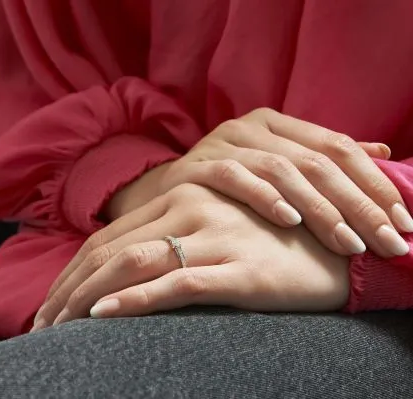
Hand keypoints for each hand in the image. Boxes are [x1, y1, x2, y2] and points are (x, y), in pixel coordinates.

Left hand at [32, 184, 350, 330]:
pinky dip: (135, 300)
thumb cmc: (263, 241)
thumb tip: (119, 272)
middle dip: (66, 291)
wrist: (332, 248)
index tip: (47, 306)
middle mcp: (189, 209)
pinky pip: (176, 282)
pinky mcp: (237, 270)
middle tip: (40, 327)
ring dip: (86, 298)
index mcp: (178, 197)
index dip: (69, 274)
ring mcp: (213, 237)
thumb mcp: (210, 229)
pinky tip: (103, 316)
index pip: (105, 239)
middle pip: (108, 252)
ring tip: (58, 328)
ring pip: (132, 264)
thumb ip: (168, 238)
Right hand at [109, 108, 411, 257]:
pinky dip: (264, 198)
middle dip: (358, 205)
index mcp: (278, 123)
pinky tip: (290, 220)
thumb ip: (324, 158)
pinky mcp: (195, 166)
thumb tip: (383, 153)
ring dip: (320, 209)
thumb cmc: (230, 189)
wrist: (164, 195)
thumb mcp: (278, 166)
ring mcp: (222, 143)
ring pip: (283, 171)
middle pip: (317, 161)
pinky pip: (235, 178)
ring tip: (349, 243)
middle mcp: (252, 126)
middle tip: (386, 243)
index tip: (402, 221)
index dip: (374, 183)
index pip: (338, 146)